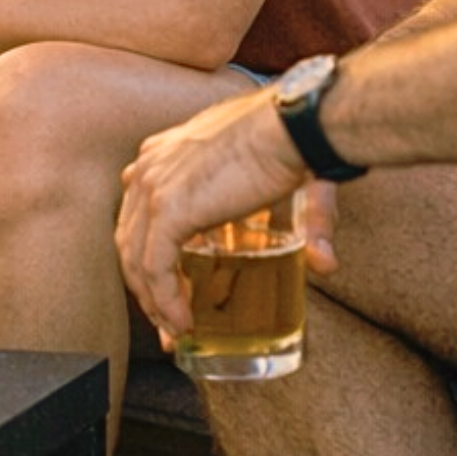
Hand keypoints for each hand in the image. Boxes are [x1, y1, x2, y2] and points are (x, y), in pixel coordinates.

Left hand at [112, 90, 326, 341]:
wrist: (294, 125)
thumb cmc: (295, 143)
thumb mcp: (284, 184)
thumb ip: (306, 224)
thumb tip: (326, 265)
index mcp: (162, 155)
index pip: (138, 214)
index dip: (148, 256)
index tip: (169, 289)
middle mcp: (148, 168)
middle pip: (129, 239)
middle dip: (146, 287)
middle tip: (168, 322)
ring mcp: (153, 188)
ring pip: (136, 260)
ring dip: (153, 302)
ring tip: (176, 330)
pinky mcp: (168, 209)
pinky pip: (155, 268)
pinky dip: (166, 301)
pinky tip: (183, 322)